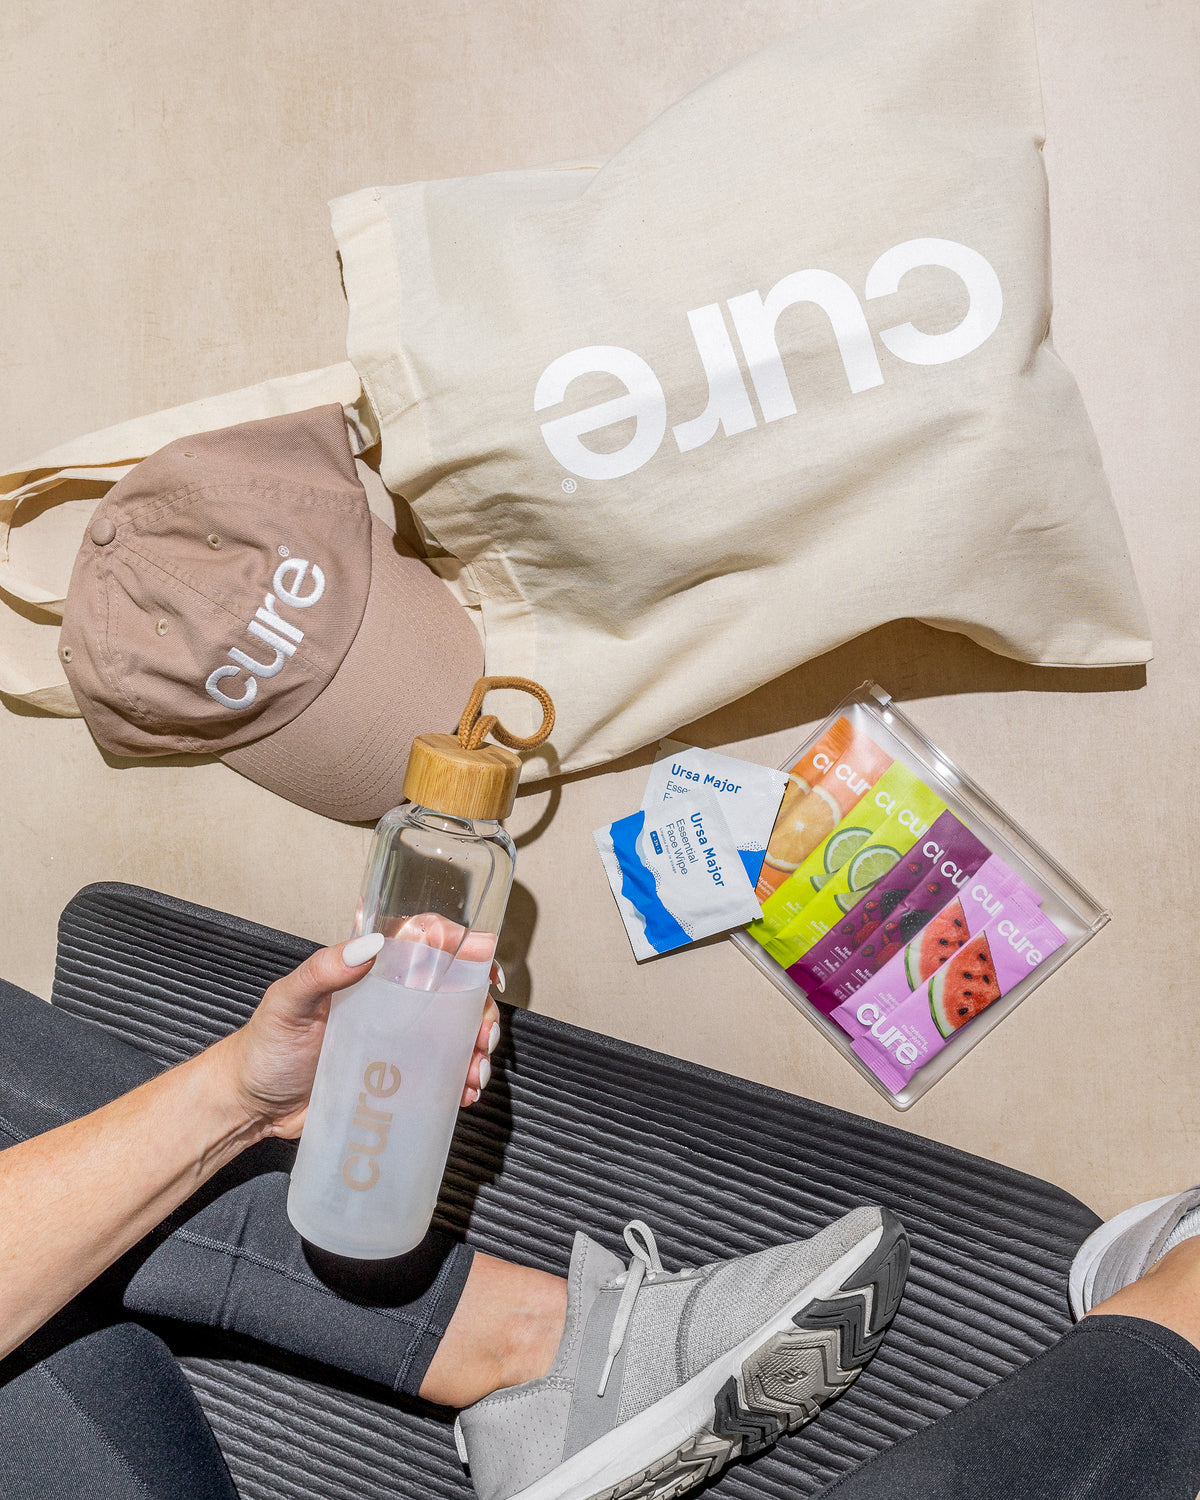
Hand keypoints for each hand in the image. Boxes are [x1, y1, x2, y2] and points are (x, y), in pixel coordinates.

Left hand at [217, 937, 503, 1139]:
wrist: (250, 1106)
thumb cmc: (263, 1047)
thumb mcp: (287, 1003)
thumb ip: (322, 971)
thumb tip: (370, 945)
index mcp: (370, 974)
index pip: (426, 946)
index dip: (464, 949)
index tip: (487, 966)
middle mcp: (390, 1003)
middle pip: (453, 994)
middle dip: (480, 1011)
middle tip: (482, 1036)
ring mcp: (397, 1042)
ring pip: (454, 1036)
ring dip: (476, 1050)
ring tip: (474, 1072)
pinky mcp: (396, 1080)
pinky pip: (439, 1076)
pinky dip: (460, 1082)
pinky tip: (464, 1094)